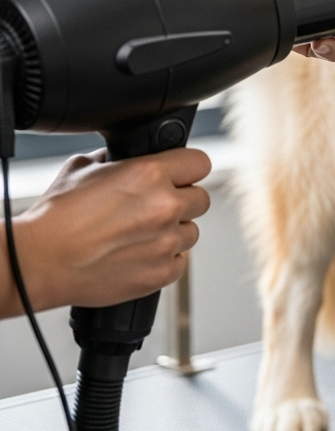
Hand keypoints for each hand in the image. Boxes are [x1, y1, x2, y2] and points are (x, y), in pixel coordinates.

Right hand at [4, 149, 210, 312]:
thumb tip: (125, 157)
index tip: (180, 176)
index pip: (200, 163)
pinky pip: (179, 263)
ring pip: (192, 232)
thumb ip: (117, 160)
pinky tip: (138, 255)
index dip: (188, 169)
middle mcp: (166, 206)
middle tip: (154, 209)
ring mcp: (166, 242)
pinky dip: (164, 260)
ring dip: (172, 232)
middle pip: (200, 199)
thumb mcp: (83, 167)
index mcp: (151, 174)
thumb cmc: (56, 217)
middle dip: (181, 202)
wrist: (38, 261)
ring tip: (139, 235)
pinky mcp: (161, 272)